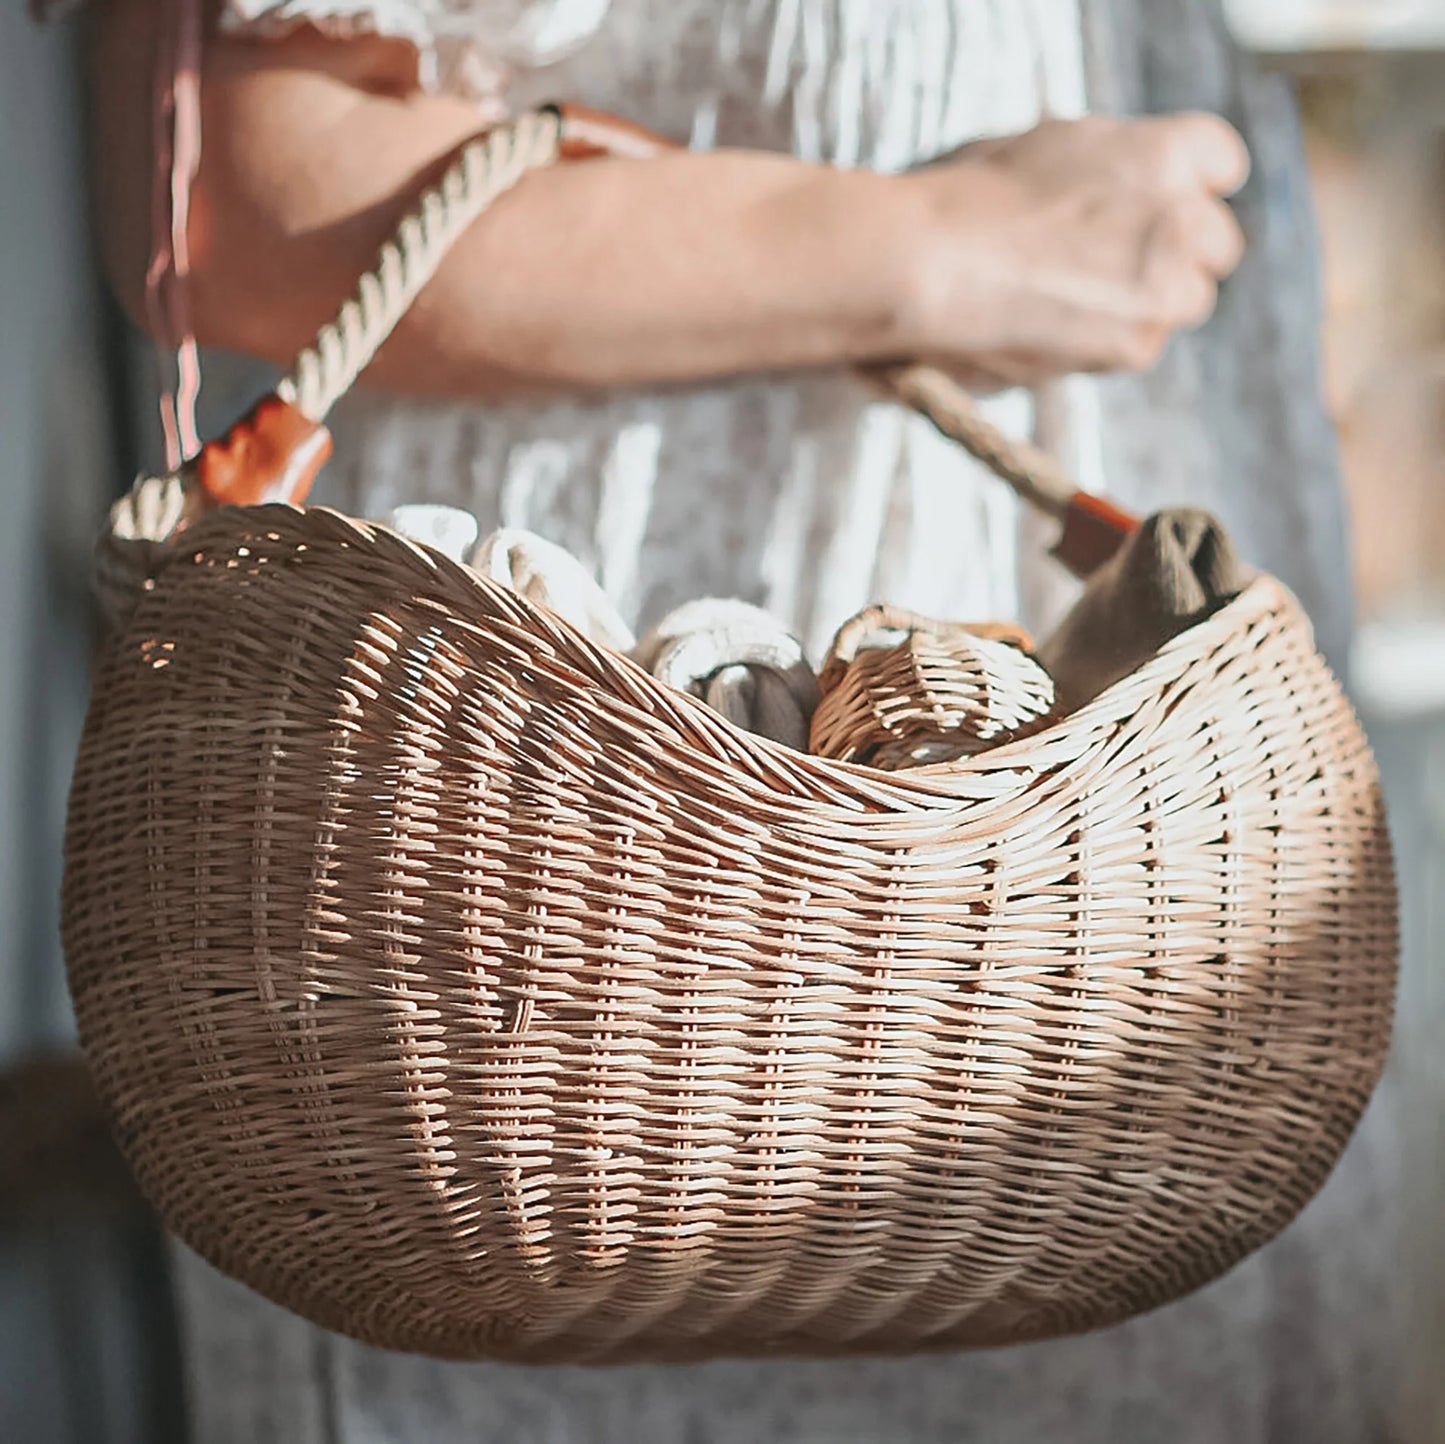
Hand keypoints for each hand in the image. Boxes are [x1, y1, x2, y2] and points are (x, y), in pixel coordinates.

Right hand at [900, 112, 1249, 388]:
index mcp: (1167, 150)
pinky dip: (1104, 341)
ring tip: (1073, 299)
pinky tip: (1049, 325)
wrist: (925, 266)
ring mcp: (1164, 286)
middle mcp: (1181, 217)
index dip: (1183, 189)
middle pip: (1214, 243)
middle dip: (1173, 252)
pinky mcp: (1134, 346)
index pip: (1220, 166)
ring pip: (1185, 300)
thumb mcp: (1052, 147)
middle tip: (1112, 262)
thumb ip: (1109, 167)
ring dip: (1145, 302)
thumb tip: (1119, 198)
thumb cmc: (966, 199)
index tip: (1153, 206)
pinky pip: (1139, 344)